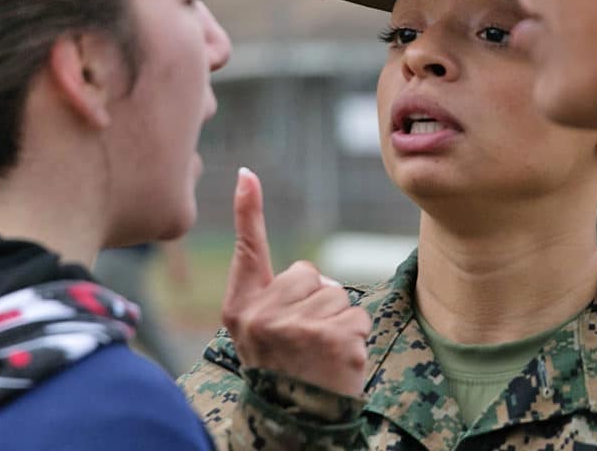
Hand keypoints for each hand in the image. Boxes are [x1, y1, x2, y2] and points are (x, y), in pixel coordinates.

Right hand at [219, 168, 370, 397]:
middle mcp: (262, 315)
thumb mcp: (261, 335)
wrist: (296, 423)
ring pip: (336, 295)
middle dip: (318, 302)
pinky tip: (337, 362)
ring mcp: (294, 325)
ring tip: (319, 356)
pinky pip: (356, 315)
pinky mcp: (329, 335)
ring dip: (338, 322)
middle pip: (309, 274)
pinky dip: (355, 337)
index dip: (249, 210)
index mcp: (240, 310)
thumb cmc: (284, 375)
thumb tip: (306, 271)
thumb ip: (272, 296)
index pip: (248, 251)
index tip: (248, 173)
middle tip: (305, 344)